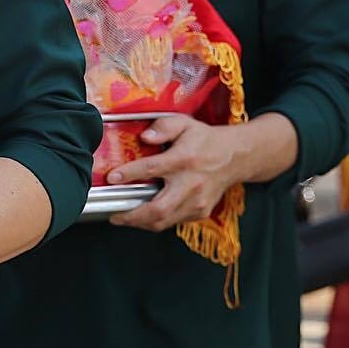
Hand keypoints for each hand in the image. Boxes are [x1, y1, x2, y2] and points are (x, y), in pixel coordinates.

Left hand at [106, 114, 239, 231]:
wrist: (236, 157)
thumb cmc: (205, 141)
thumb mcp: (184, 124)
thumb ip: (163, 127)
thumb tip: (145, 137)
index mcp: (184, 160)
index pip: (152, 169)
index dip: (129, 174)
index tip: (112, 178)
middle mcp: (191, 183)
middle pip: (159, 208)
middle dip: (132, 215)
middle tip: (114, 214)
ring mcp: (197, 201)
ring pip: (164, 221)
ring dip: (140, 223)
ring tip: (123, 217)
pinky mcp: (200, 211)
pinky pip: (173, 222)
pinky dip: (155, 222)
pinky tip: (143, 216)